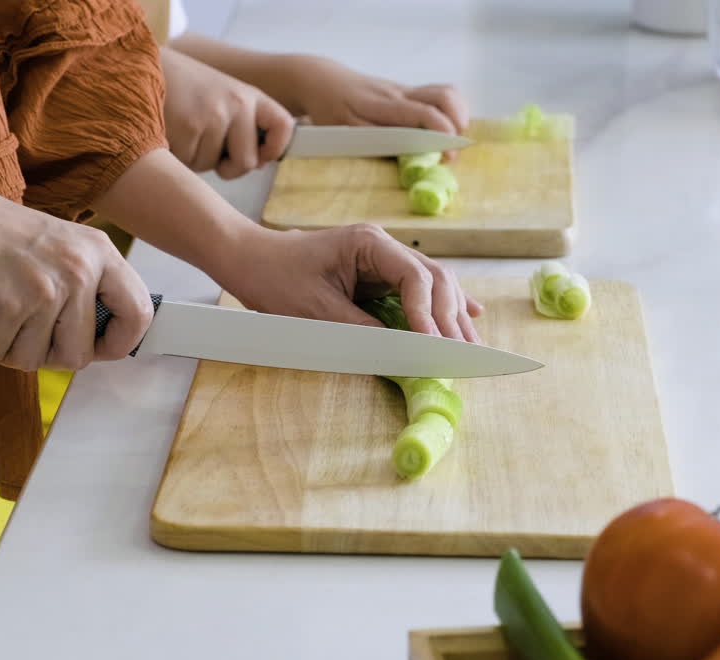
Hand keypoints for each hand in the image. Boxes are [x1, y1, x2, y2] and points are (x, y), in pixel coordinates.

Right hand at [0, 194, 152, 370]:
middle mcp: (79, 271)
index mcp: (99, 253)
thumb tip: (103, 337)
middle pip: (80, 354)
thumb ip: (86, 284)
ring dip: (8, 348)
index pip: (138, 313)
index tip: (99, 348)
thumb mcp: (60, 244)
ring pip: (35, 359)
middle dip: (47, 353)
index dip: (120, 342)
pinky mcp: (8, 309)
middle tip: (22, 332)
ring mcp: (45, 291)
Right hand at [159, 46, 294, 178]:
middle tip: (210, 151)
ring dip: (196, 158)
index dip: (276, 149)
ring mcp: (212, 114)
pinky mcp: (187, 126)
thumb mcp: (220, 97)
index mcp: (248, 95)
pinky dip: (178, 156)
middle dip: (228, 168)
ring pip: (212, 166)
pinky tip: (171, 131)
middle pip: (247, 162)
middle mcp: (236, 103)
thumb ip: (242, 125)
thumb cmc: (182, 89)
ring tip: (184, 129)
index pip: (283, 126)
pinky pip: (189, 163)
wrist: (141, 65)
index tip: (262, 157)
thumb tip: (260, 163)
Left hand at [216, 224, 482, 342]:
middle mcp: (383, 246)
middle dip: (450, 316)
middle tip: (465, 352)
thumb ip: (363, 332)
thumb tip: (404, 355)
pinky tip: (470, 317)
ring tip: (471, 345)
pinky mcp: (378, 274)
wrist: (248, 259)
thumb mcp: (317, 312)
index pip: (415, 276)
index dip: (429, 314)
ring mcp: (383, 259)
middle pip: (434, 278)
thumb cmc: (275, 279)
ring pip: (432, 284)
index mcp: (369, 243)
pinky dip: (440, 307)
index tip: (435, 346)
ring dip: (452, 314)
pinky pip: (418, 289)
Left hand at [288, 57, 468, 156]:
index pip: (422, 113)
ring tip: (452, 139)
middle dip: (458, 122)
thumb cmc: (330, 112)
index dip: (441, 133)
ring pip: (445, 92)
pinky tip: (444, 129)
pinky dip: (450, 112)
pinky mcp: (407, 90)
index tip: (448, 155)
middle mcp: (399, 93)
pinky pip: (438, 95)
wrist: (322, 81)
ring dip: (458, 115)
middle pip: (443, 95)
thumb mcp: (346, 132)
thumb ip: (377, 143)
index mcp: (383, 105)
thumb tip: (408, 160)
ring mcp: (405, 89)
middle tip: (452, 149)